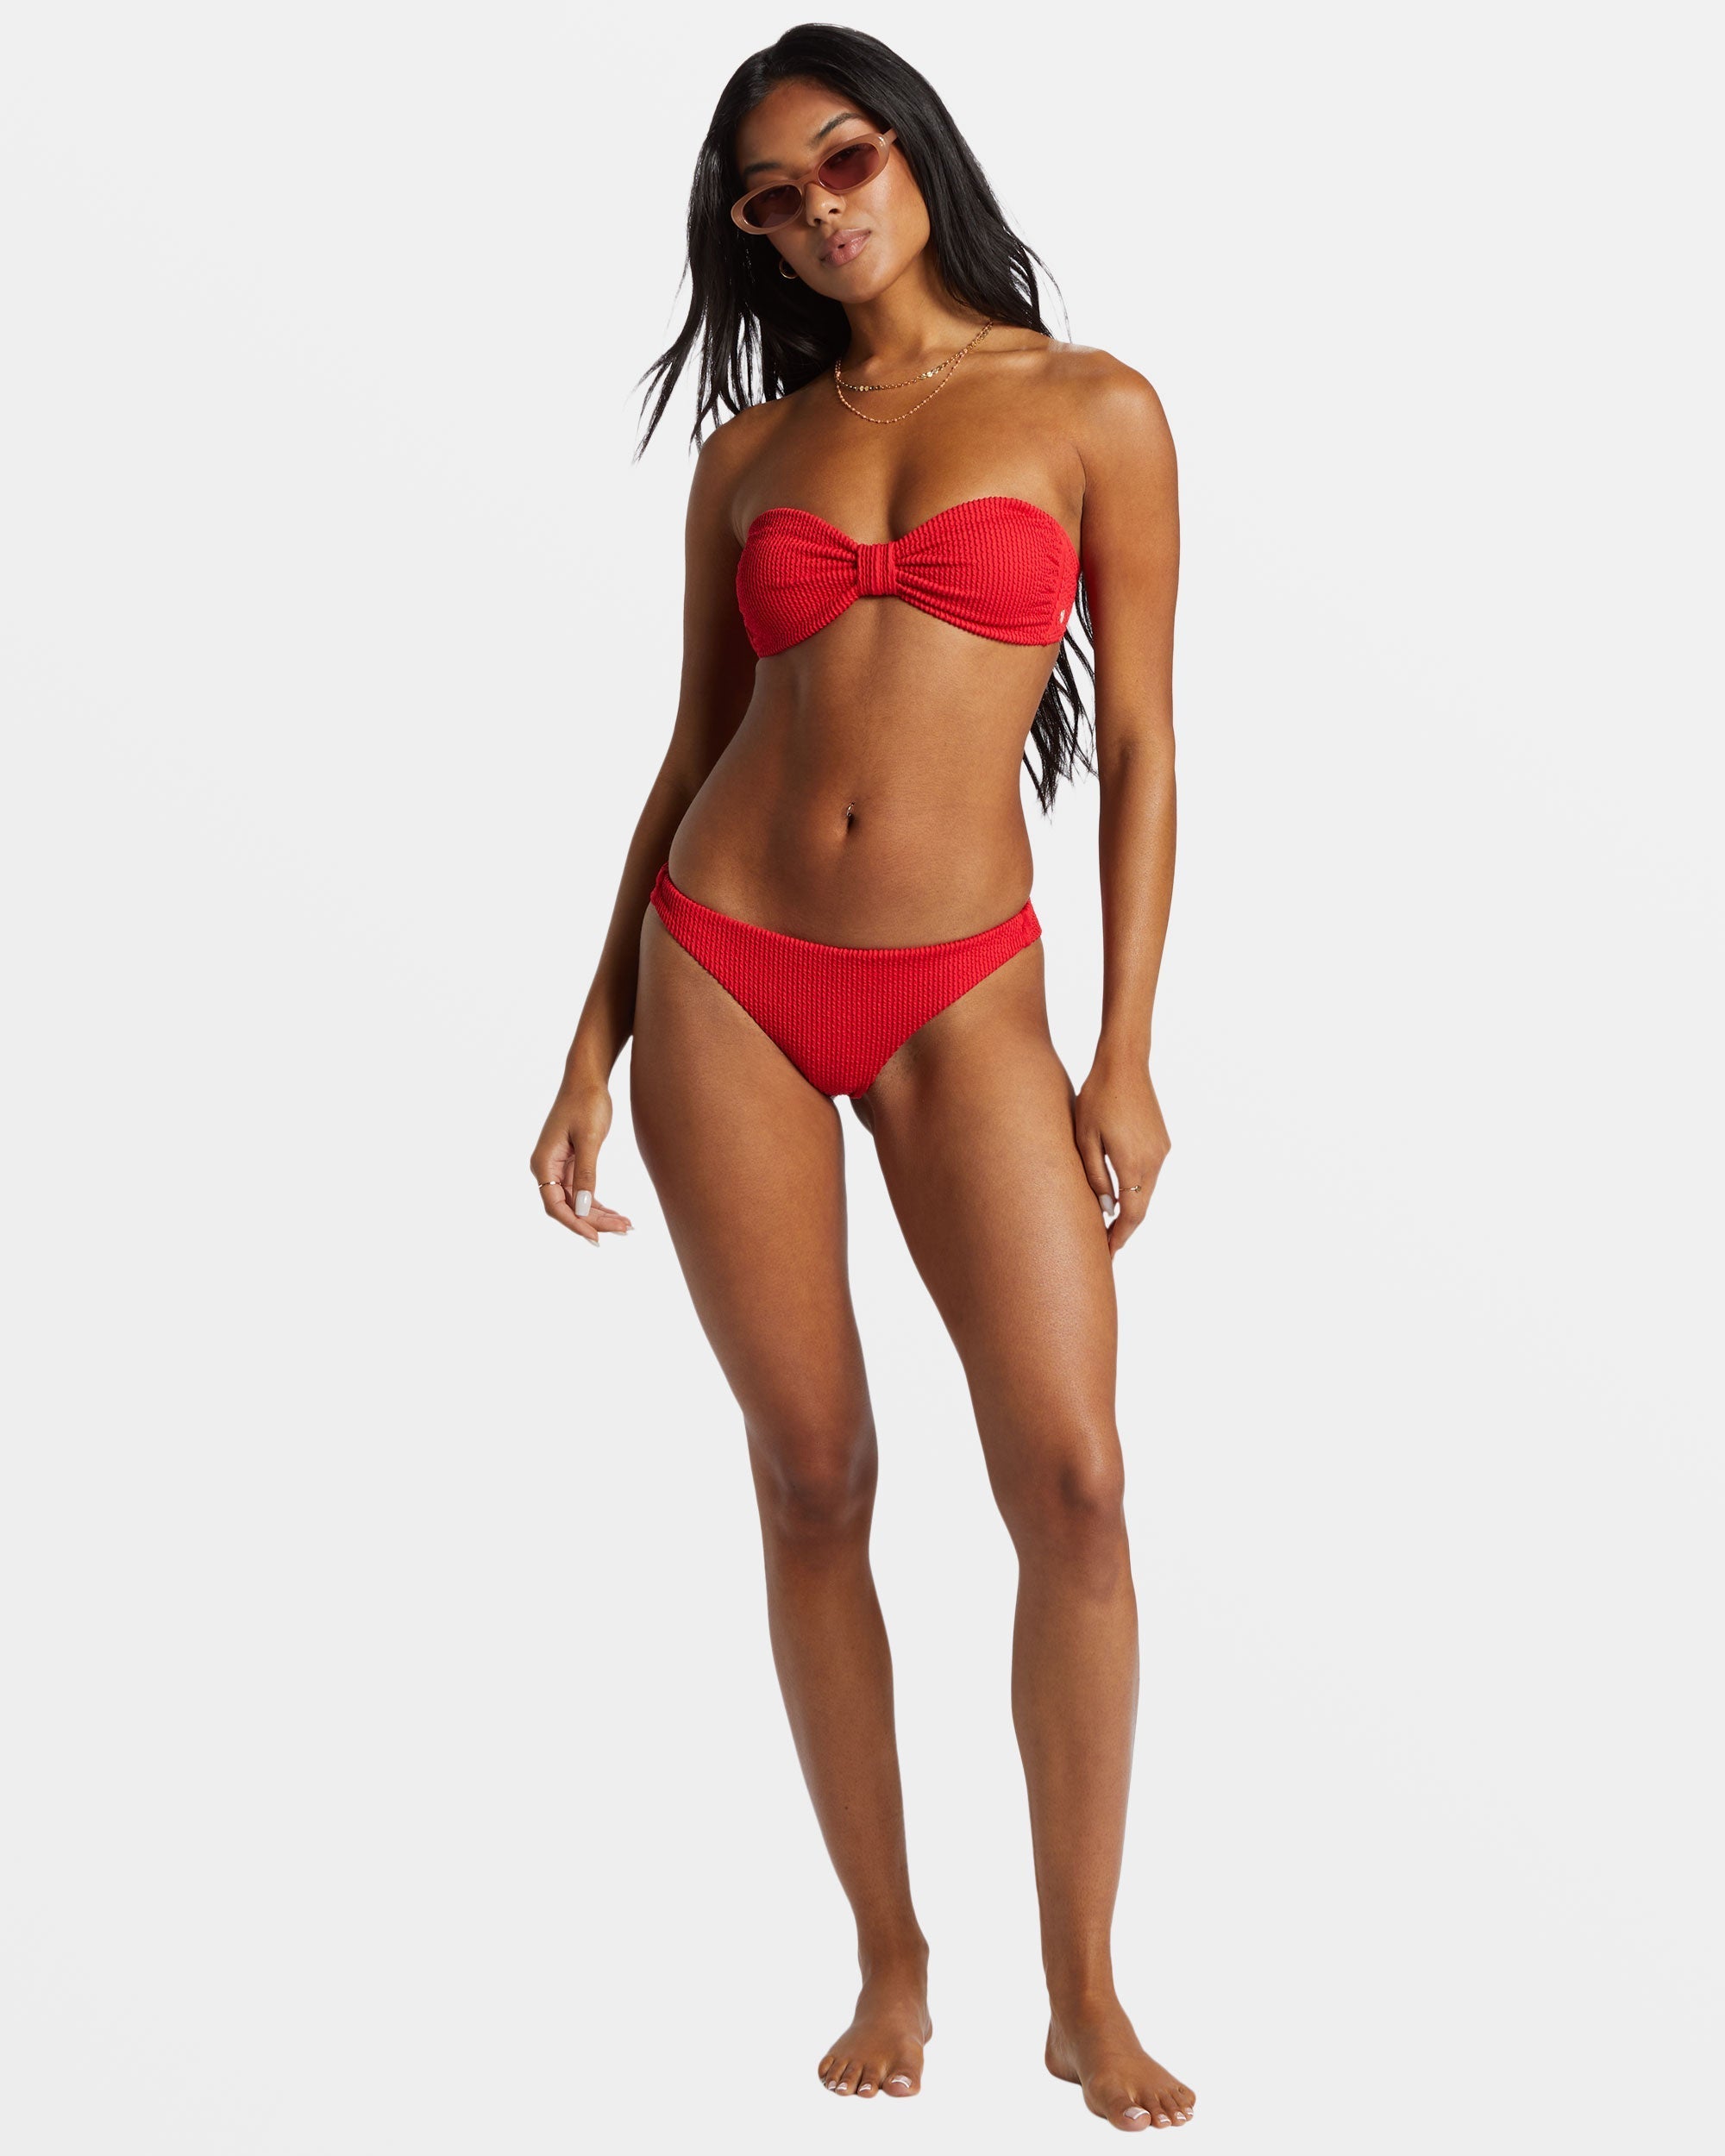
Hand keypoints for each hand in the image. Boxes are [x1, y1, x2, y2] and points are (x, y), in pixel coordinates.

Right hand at [530, 1069, 633, 1246]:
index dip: (574, 1223)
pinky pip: (581, 1190)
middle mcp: (547, 1167)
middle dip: (593, 1221)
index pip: (554, 1205)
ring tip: (626, 1225)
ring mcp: (558, 1166)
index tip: (597, 1237)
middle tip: (624, 1229)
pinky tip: (616, 1213)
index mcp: (544, 1162)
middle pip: (567, 1206)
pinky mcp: (571, 1163)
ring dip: (598, 1214)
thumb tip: (581, 1207)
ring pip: (576, 1201)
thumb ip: (586, 1173)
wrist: (588, 1078)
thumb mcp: (590, 1138)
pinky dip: (597, 1203)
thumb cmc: (587, 1102)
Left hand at [1073, 1052, 1169, 1258]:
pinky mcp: (1162, 1140)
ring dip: (1130, 1206)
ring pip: (1146, 1190)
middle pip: (1142, 1206)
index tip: (1107, 1255)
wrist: (1125, 1062)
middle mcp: (1155, 1161)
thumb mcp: (1085, 1138)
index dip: (1120, 1238)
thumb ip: (1096, 1177)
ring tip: (1109, 1222)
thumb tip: (1106, 1208)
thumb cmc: (1097, 1097)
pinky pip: (1149, 1172)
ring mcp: (1162, 1150)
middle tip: (1106, 1246)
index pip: (1131, 1215)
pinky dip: (1136, 1186)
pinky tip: (1120, 1190)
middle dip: (1124, 1228)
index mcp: (1134, 1164)